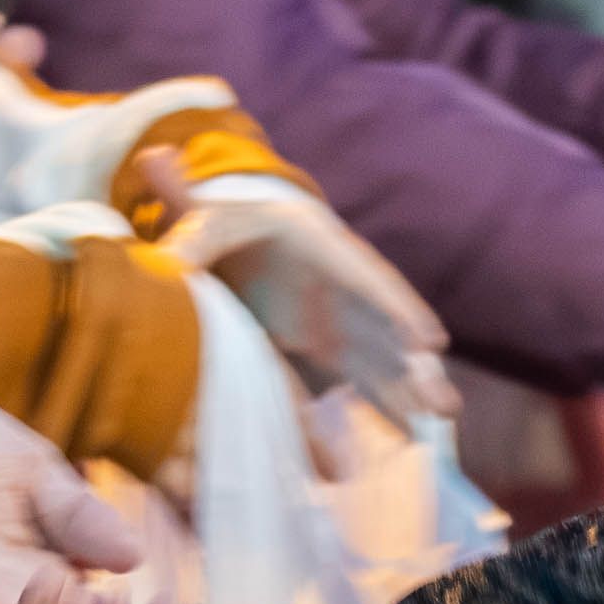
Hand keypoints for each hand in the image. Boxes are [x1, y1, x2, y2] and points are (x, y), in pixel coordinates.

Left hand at [135, 155, 456, 433]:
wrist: (225, 241)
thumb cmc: (223, 219)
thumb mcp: (203, 216)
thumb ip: (186, 212)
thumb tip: (157, 166)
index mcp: (319, 243)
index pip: (365, 276)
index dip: (398, 308)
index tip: (430, 341)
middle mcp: (338, 287)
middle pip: (386, 328)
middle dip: (417, 366)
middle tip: (446, 404)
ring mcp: (334, 324)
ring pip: (380, 362)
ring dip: (408, 393)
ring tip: (439, 424)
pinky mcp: (321, 354)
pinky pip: (355, 384)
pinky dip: (379, 407)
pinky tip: (405, 437)